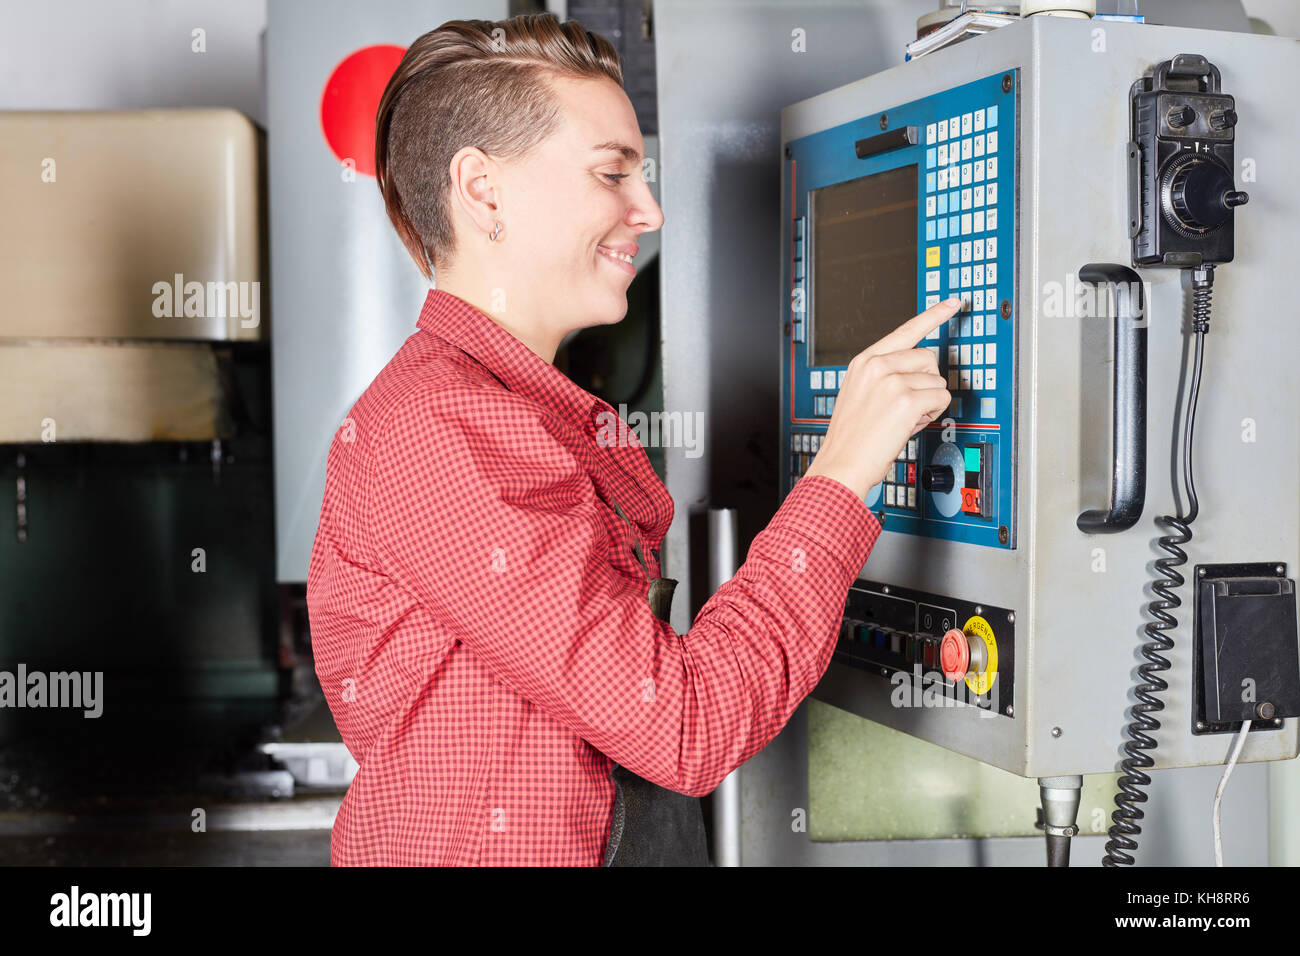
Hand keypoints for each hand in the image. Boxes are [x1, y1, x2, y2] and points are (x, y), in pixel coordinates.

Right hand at [804, 297, 959, 500]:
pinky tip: (910, 425)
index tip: (953, 303)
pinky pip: (940, 398)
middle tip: (907, 405)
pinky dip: (932, 414)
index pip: (906, 330)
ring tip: (903, 419)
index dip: (934, 315)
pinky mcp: (906, 400)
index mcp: (864, 361)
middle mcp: (877, 366)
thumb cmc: (851, 438)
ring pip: (936, 380)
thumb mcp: (860, 394)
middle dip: (926, 381)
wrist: (841, 464)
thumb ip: (885, 375)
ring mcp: (891, 381)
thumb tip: (921, 371)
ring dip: (929, 401)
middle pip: (929, 357)